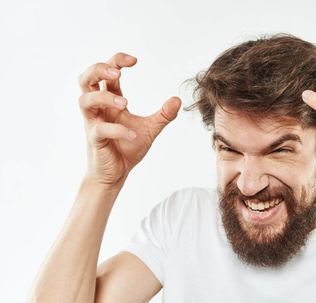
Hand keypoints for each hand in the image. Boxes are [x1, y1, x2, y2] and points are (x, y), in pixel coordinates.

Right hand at [78, 52, 180, 186]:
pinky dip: (117, 130)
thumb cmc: (127, 149)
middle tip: (118, 73)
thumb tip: (177, 99)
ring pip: (85, 100)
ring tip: (125, 103)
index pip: (106, 73)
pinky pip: (100, 130)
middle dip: (99, 70)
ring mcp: (93, 124)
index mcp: (109, 101)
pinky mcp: (94, 140)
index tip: (134, 60)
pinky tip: (132, 135)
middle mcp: (98, 109)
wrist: (115, 174)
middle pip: (85, 79)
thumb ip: (163, 115)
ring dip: (104, 97)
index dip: (116, 61)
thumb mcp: (150, 129)